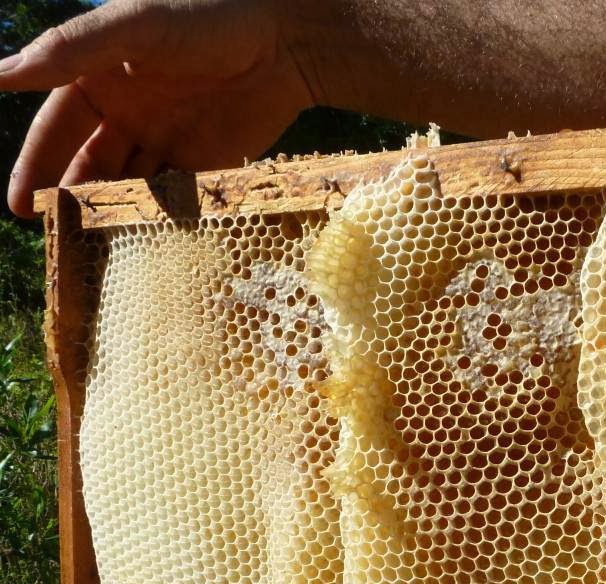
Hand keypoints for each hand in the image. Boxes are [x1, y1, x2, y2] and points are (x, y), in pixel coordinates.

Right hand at [1, 0, 313, 216]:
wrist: (286, 42)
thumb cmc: (207, 18)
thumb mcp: (134, 27)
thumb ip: (71, 51)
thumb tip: (0, 73)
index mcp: (101, 80)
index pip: (57, 130)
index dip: (36, 166)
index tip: (20, 206)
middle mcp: (129, 115)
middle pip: (90, 166)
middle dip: (72, 200)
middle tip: (56, 237)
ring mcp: (168, 142)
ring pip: (131, 187)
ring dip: (114, 215)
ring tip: (96, 248)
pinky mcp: (208, 164)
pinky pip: (176, 198)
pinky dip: (160, 219)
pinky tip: (146, 243)